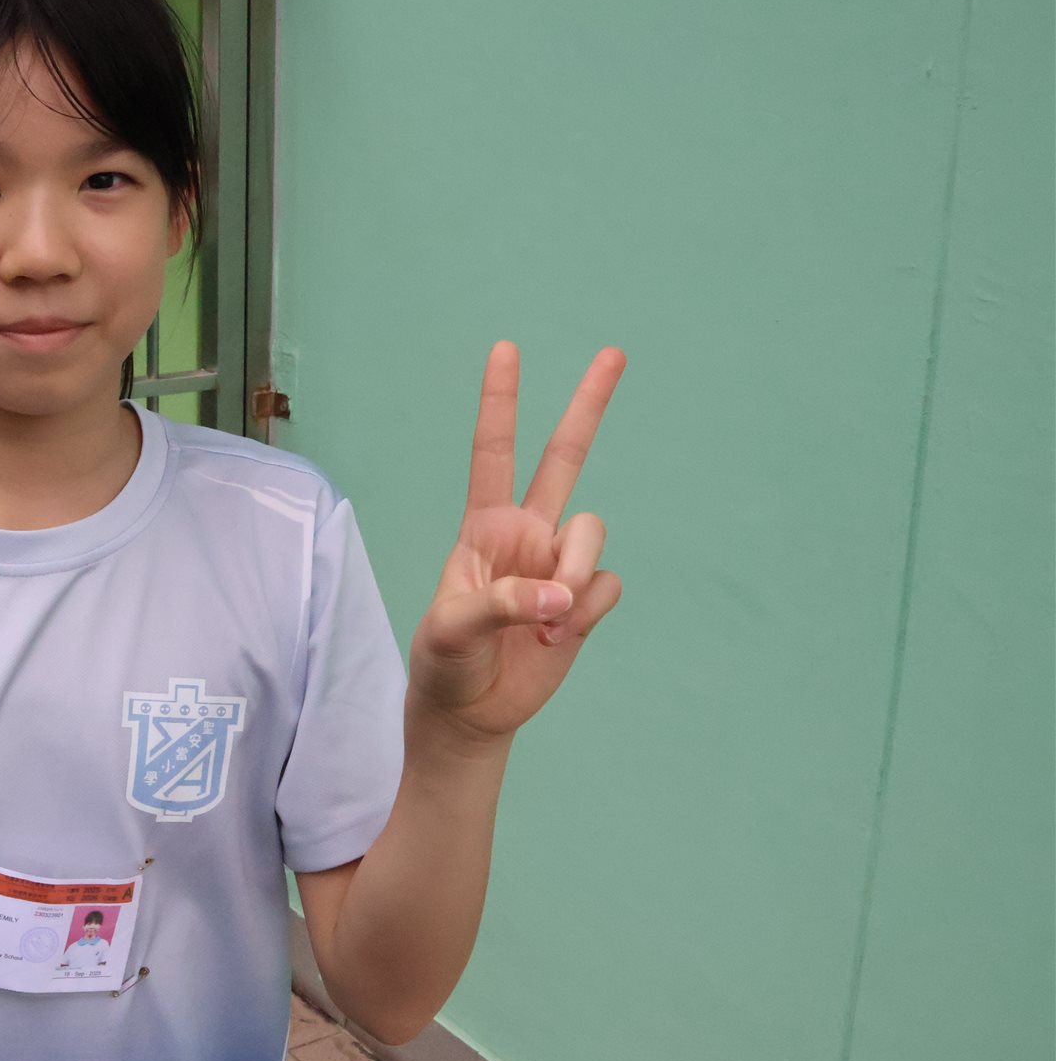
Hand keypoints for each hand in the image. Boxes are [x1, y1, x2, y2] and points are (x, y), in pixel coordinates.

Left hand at [405, 342, 625, 745]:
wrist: (471, 711)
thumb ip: (503, 605)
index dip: (500, 402)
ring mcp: (558, 564)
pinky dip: (583, 613)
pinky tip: (556, 639)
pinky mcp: (583, 601)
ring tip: (544, 624)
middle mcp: (526, 534)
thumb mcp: (452, 630)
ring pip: (592, 532)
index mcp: (484, 526)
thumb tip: (561, 597)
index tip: (505, 349)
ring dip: (574, 576)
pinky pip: (604, 585)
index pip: (493, 452)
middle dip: (588, 406)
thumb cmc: (446, 661)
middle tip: (614, 352)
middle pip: (564, 457)